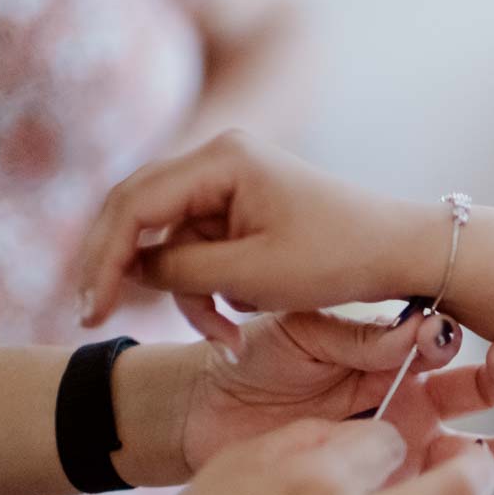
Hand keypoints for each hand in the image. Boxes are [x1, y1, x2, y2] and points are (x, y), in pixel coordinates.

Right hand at [76, 131, 443, 347]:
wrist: (402, 252)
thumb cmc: (339, 258)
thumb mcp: (253, 275)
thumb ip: (181, 270)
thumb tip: (131, 269)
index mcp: (221, 159)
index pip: (135, 204)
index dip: (104, 257)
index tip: (90, 308)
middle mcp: (220, 158)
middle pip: (141, 214)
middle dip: (123, 271)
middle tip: (96, 317)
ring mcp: (232, 181)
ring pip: (174, 241)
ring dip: (187, 293)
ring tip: (223, 336)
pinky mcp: (245, 207)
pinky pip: (203, 248)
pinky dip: (211, 286)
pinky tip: (238, 316)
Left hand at [180, 310, 493, 484]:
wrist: (197, 417)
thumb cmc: (250, 365)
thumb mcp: (300, 334)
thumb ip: (359, 335)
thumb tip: (420, 330)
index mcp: (393, 365)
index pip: (447, 355)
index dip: (463, 348)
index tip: (461, 341)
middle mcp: (406, 412)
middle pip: (474, 403)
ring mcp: (396, 462)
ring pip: (465, 465)